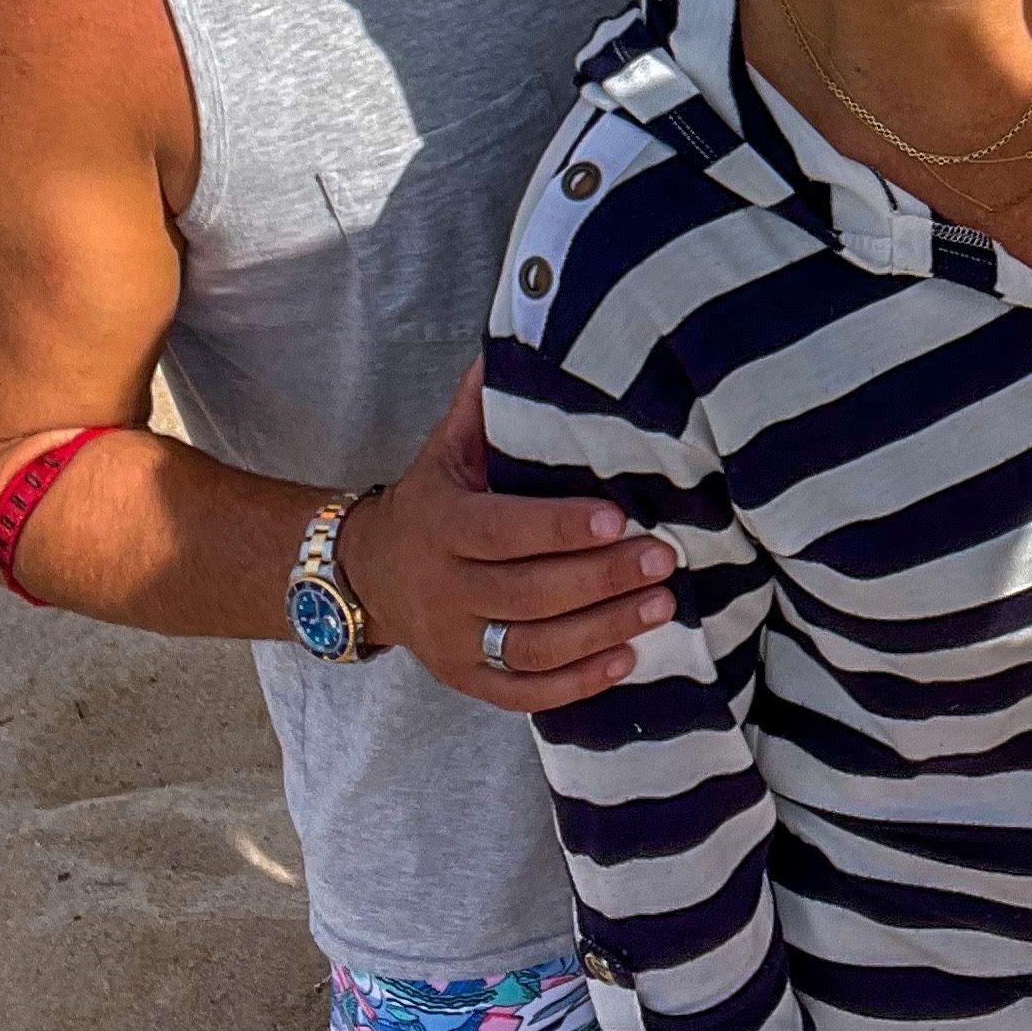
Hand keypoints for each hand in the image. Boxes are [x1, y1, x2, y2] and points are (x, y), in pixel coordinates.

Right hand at [342, 366, 675, 708]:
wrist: (368, 574)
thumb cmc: (430, 502)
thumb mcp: (444, 450)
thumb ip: (483, 407)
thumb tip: (521, 336)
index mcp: (439, 524)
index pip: (502, 531)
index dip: (559, 528)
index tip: (619, 516)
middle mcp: (443, 589)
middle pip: (527, 594)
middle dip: (601, 579)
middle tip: (664, 558)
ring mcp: (453, 642)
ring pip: (532, 648)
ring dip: (603, 629)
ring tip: (663, 604)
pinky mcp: (466, 681)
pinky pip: (523, 694)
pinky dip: (577, 683)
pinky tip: (628, 657)